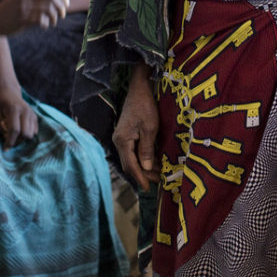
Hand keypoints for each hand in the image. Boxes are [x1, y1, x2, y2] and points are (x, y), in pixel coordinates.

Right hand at [0, 0, 68, 32]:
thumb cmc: (11, 9)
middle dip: (61, 6)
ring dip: (54, 17)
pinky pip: (40, 20)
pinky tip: (44, 26)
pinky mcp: (21, 19)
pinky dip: (45, 23)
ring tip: (53, 22)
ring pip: (47, 8)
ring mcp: (23, 7)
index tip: (66, 2)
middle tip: (63, 14)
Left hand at [0, 89, 37, 146]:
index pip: (15, 130)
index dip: (10, 141)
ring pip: (31, 134)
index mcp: (14, 109)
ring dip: (22, 139)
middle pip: (25, 133)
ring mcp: (31, 113)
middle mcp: (25, 111)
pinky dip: (27, 134)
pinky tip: (19, 131)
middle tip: (9, 142)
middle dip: (17, 141)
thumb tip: (7, 139)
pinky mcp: (34, 116)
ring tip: (13, 137)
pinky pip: (34, 131)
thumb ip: (0, 126)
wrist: (8, 91)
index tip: (5, 148)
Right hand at [113, 64, 160, 189]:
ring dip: (143, 166)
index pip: (131, 165)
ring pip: (131, 158)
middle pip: (129, 164)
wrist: (139, 89)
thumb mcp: (150, 128)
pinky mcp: (126, 134)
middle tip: (157, 182)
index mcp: (122, 141)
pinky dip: (142, 158)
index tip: (148, 188)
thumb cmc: (145, 106)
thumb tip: (145, 167)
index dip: (140, 177)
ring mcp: (121, 138)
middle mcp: (119, 141)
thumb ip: (147, 149)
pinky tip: (153, 160)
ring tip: (157, 173)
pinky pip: (132, 151)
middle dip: (143, 174)